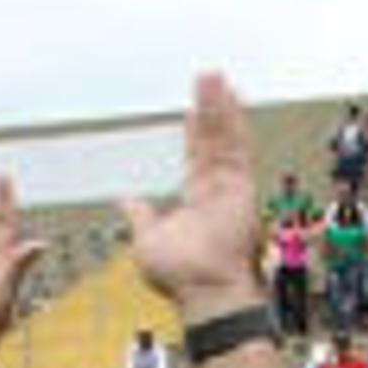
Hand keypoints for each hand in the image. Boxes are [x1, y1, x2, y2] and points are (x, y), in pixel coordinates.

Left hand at [123, 73, 266, 317]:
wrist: (206, 290)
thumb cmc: (181, 277)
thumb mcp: (146, 240)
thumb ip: (140, 216)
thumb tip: (126, 201)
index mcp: (198, 201)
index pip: (197, 158)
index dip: (195, 133)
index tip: (192, 112)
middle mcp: (218, 190)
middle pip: (213, 139)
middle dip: (210, 109)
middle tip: (207, 80)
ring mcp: (231, 185)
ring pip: (224, 135)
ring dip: (219, 105)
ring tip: (213, 76)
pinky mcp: (241, 183)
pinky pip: (236, 143)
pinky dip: (232, 118)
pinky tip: (227, 93)